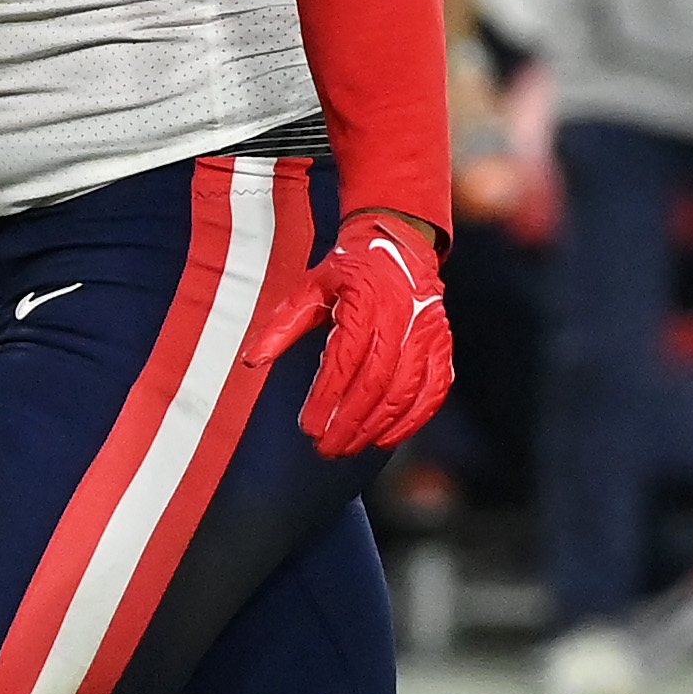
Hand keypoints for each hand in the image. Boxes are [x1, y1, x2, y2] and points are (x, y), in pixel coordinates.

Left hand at [247, 211, 454, 459]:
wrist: (399, 245)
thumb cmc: (347, 270)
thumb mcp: (309, 287)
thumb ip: (281, 325)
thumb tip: (251, 362)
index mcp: (365, 302)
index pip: (346, 360)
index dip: (327, 398)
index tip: (308, 427)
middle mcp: (402, 319)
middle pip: (377, 382)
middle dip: (350, 421)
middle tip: (326, 448)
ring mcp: (427, 333)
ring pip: (405, 391)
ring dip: (377, 426)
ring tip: (348, 447)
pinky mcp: (441, 345)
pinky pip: (434, 389)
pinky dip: (413, 419)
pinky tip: (387, 439)